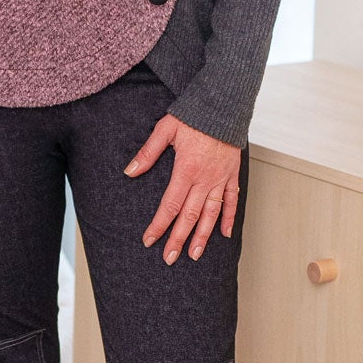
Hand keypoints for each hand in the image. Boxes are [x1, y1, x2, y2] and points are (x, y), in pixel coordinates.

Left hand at [124, 114, 240, 262]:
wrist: (223, 104)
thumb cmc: (193, 115)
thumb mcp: (165, 130)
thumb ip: (148, 153)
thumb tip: (130, 172)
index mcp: (186, 170)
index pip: (170, 205)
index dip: (159, 225)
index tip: (150, 240)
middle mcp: (204, 179)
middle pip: (190, 216)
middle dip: (178, 239)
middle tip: (170, 258)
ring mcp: (220, 178)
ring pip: (211, 214)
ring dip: (203, 236)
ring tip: (195, 254)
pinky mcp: (232, 174)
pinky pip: (232, 201)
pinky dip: (228, 218)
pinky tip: (224, 234)